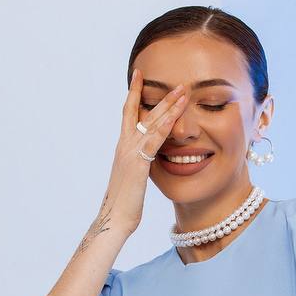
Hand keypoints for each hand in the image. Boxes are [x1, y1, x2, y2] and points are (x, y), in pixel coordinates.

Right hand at [98, 67, 188, 236]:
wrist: (114, 220)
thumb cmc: (125, 204)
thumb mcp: (134, 178)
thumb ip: (140, 164)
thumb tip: (148, 158)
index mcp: (123, 148)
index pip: (129, 114)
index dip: (135, 94)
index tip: (140, 75)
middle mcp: (124, 146)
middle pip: (141, 112)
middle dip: (158, 95)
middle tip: (173, 80)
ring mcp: (130, 153)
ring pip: (150, 123)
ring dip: (168, 105)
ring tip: (182, 91)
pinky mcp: (138, 164)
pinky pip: (153, 141)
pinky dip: (164, 127)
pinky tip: (175, 117)